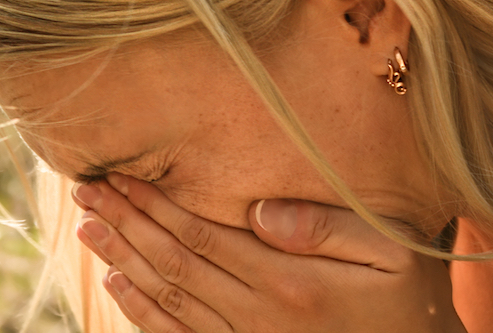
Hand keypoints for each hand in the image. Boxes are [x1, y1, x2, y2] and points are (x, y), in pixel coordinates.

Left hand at [72, 174, 464, 332]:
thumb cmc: (406, 303)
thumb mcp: (389, 253)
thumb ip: (325, 228)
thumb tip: (258, 209)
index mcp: (286, 282)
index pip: (200, 235)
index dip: (154, 203)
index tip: (119, 175)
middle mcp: (257, 317)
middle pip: (173, 262)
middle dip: (125, 222)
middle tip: (86, 192)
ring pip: (167, 299)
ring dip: (122, 259)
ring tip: (87, 227)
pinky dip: (142, 313)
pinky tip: (115, 284)